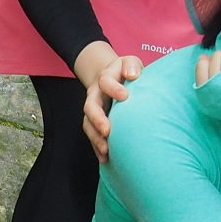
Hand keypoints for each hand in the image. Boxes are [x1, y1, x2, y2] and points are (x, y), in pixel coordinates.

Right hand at [74, 43, 140, 163]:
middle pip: (90, 107)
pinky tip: (105, 159)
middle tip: (107, 131)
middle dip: (97, 119)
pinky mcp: (95, 123)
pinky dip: (97, 148)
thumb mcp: (130, 62)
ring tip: (106, 151)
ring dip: (96, 138)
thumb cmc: (126, 71)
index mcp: (105, 78)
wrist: (112, 77)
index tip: (125, 96)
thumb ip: (131, 65)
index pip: (105, 82)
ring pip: (88, 125)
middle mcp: (95, 95)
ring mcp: (93, 110)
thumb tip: (132, 75)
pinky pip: (93, 136)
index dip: (113, 88)